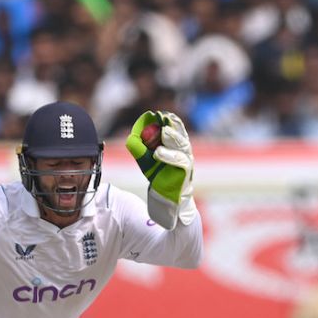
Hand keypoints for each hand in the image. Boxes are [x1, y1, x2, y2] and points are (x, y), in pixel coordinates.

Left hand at [126, 111, 194, 228]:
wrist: (169, 204)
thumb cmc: (161, 180)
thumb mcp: (147, 163)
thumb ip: (140, 151)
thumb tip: (131, 137)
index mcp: (176, 148)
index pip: (175, 130)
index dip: (168, 120)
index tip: (157, 113)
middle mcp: (184, 154)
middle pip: (181, 135)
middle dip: (173, 124)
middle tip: (163, 116)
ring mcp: (186, 164)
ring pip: (183, 147)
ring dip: (173, 138)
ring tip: (164, 131)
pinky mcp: (186, 175)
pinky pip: (180, 163)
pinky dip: (170, 157)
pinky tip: (158, 153)